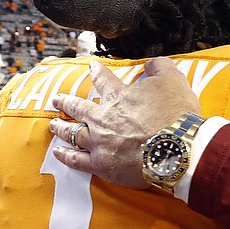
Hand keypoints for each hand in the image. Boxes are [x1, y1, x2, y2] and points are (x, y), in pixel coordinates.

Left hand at [49, 58, 200, 186]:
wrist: (175, 148)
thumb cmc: (175, 115)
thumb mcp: (173, 80)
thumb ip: (160, 67)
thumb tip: (151, 64)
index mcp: (118, 96)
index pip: (103, 79)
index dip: (96, 71)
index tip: (90, 66)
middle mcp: (103, 117)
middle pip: (78, 107)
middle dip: (66, 102)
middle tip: (57, 100)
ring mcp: (99, 142)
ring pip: (72, 133)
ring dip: (61, 128)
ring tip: (53, 125)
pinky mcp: (101, 164)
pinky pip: (76, 160)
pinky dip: (65, 155)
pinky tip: (58, 152)